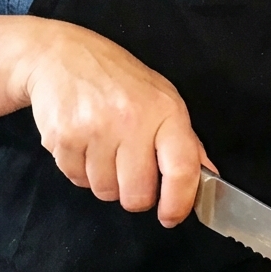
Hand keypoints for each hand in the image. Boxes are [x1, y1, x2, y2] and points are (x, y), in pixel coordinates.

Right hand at [11, 19, 211, 225]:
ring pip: (105, 192)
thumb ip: (185, 142)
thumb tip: (209, 178)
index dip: (179, 202)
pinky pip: (76, 180)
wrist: (61, 56)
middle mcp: (131, 120)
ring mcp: (94, 129)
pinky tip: (84, 143)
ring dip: (105, 181)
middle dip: (135, 193)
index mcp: (164, 111)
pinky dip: (80, 171)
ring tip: (104, 148)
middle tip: (130, 170)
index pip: (181, 169)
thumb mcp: (161, 98)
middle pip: (137, 195)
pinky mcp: (62, 138)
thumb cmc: (118, 79)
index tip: (171, 216)